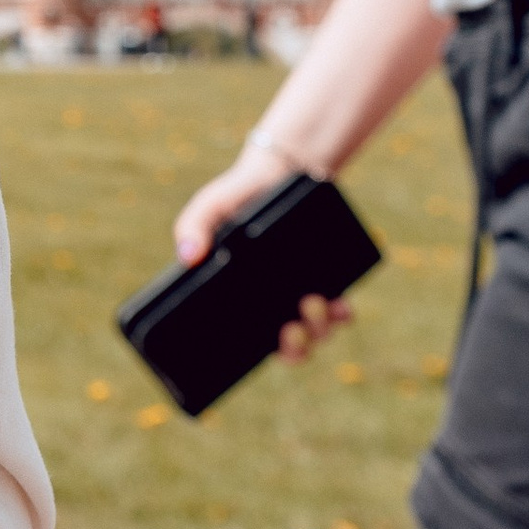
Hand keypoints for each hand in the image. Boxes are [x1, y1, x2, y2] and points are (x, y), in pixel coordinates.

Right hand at [174, 134, 351, 366]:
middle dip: (295, 348)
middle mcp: (273, 305)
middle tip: (290, 330)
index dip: (253, 356)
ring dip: (318, 328)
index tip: (263, 348)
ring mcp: (302, 296)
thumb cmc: (238, 195)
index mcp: (242, 301)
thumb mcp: (211, 205)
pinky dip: (340, 314)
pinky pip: (339, 312)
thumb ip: (193, 225)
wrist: (280, 172)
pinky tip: (339, 304)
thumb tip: (188, 257)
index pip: (248, 342)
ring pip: (316, 333)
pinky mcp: (329, 284)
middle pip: (288, 347)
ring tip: (313, 303)